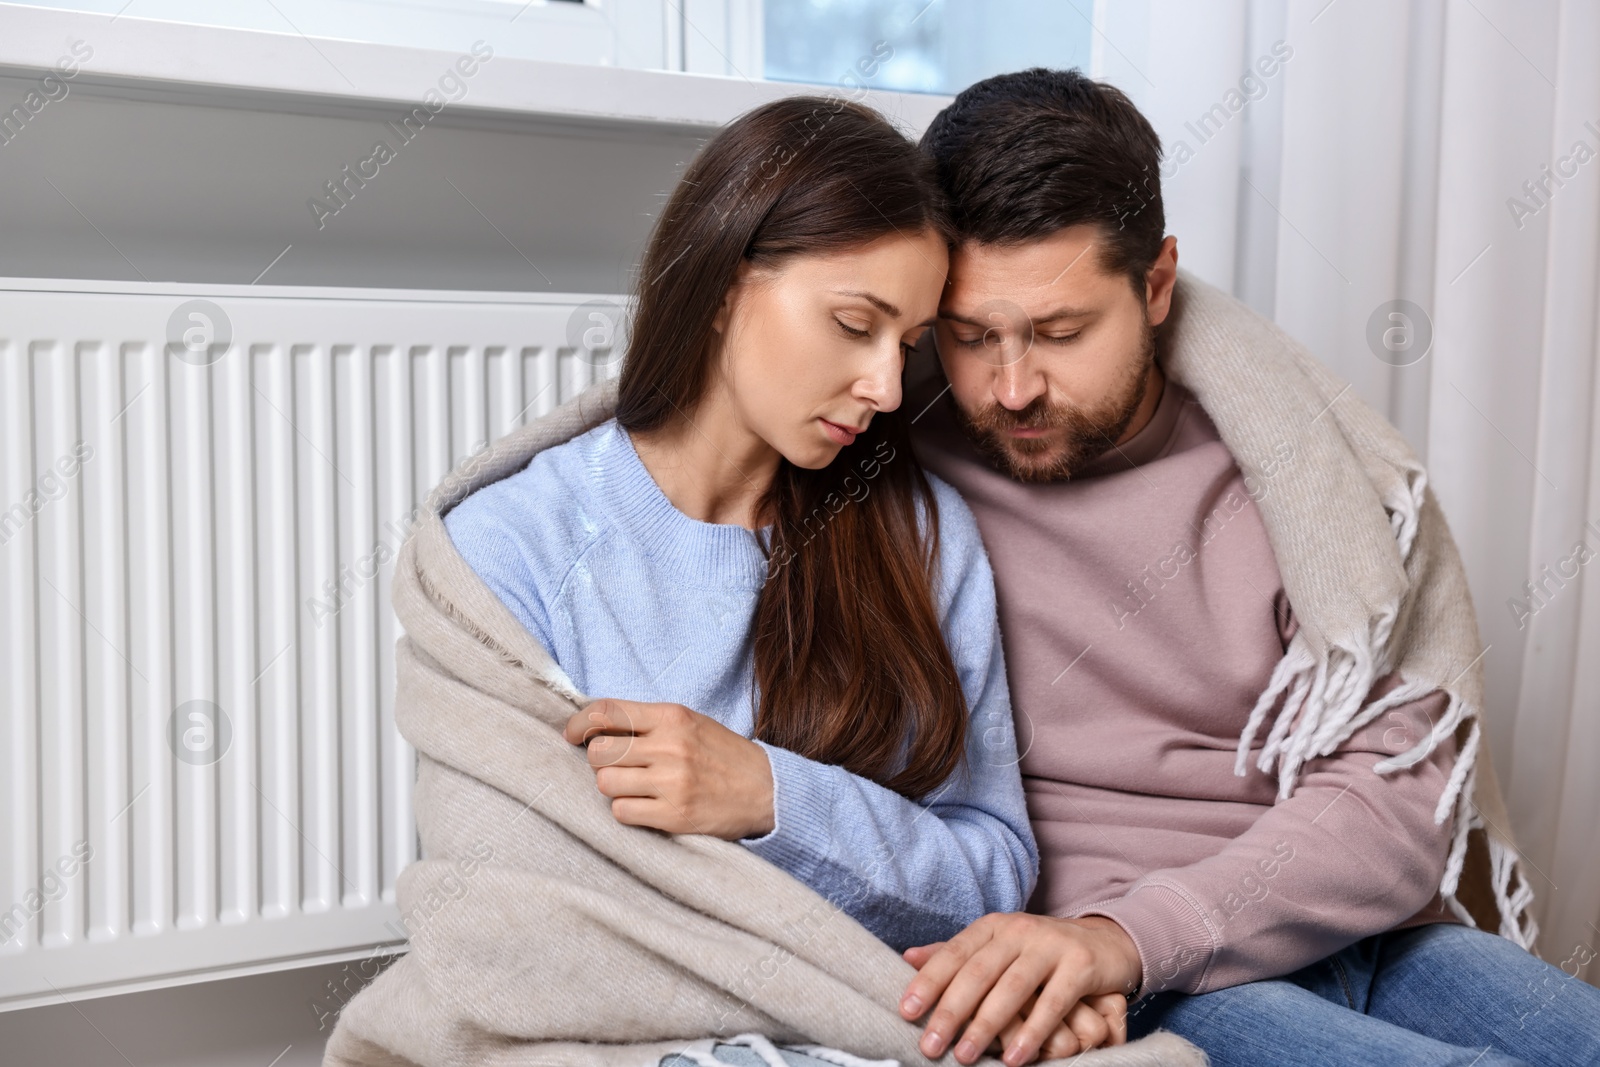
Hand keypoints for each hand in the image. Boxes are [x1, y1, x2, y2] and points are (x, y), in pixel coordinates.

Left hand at [563, 699, 774, 839]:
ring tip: (635, 786)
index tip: (572, 734)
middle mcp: (670, 746)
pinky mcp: (673, 815)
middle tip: (617, 765)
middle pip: (598, 752)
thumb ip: (647, 722)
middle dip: (599, 760)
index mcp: (672, 716)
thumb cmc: (721, 754)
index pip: (606, 711)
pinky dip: (625, 810)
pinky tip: (644, 805)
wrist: (766, 789)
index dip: (578, 723)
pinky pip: (621, 812)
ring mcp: (672, 782)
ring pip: (605, 783)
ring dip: (613, 786)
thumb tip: (592, 725)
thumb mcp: (689, 723)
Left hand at [906, 946, 1127, 1062]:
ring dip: (987, 1025)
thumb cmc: (1041, 951)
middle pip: (978, 973)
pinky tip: (1016, 1057)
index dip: (928, 981)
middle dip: (951, 1011)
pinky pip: (1052, 1002)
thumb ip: (956, 953)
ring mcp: (1050, 944)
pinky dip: (1033, 1031)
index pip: (954, 953)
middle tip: (930, 1045)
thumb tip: (908, 957)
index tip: (906, 1011)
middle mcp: (1018, 930)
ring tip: (966, 1056)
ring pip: (1012, 988)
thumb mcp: (998, 946)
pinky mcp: (1080, 964)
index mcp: (992, 926)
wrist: (1106, 940)